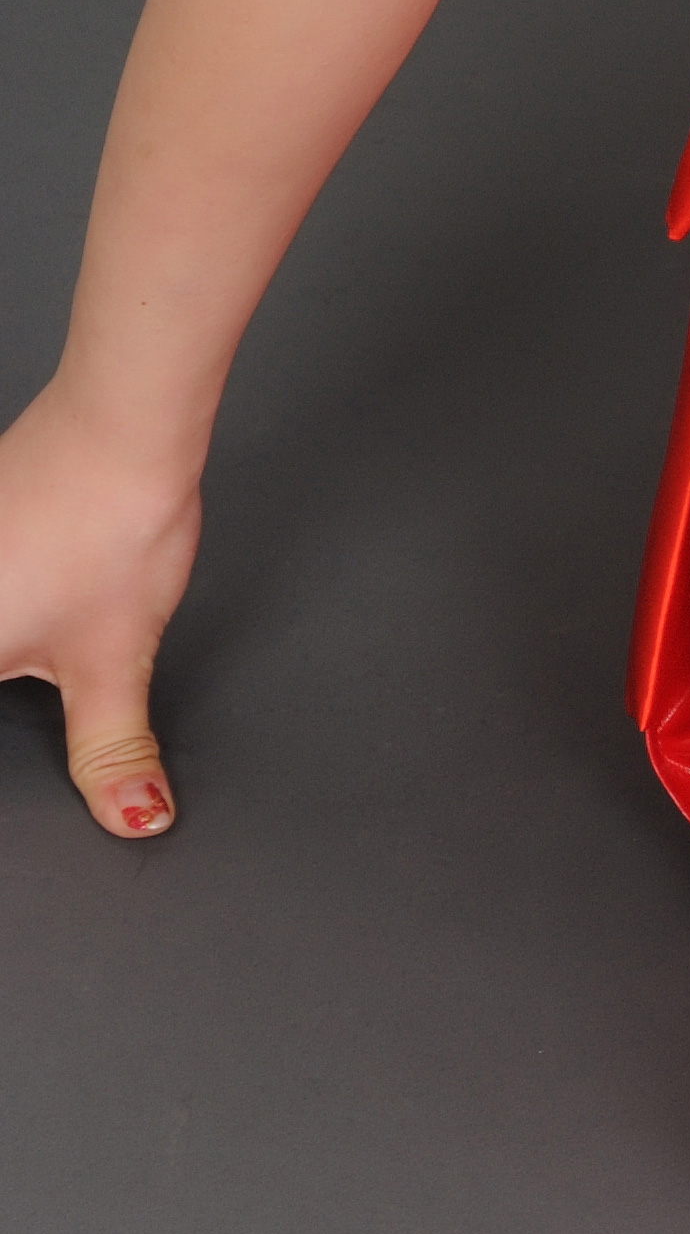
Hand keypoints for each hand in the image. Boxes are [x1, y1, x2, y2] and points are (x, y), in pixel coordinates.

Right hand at [0, 377, 199, 838]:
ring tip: (47, 626)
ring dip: (15, 642)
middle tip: (47, 656)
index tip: (31, 744)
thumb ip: (109, 751)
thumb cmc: (107, 524)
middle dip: (16, 669)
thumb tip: (132, 813)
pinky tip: (29, 602)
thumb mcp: (110, 663)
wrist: (123, 421)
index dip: (10, 745)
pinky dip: (9, 606)